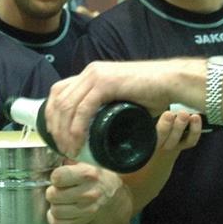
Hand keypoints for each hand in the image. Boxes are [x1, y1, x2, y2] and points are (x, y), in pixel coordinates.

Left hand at [43, 59, 194, 160]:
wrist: (171, 82)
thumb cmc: (152, 94)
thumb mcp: (121, 101)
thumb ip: (107, 110)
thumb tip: (98, 132)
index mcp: (91, 74)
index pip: (58, 92)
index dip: (51, 114)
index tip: (54, 135)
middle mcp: (89, 72)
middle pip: (58, 100)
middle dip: (55, 127)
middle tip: (61, 148)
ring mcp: (96, 76)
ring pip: (67, 106)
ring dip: (65, 132)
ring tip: (70, 151)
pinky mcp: (106, 83)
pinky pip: (83, 109)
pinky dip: (77, 128)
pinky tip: (78, 142)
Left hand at [45, 163, 123, 223]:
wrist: (111, 191)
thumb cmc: (93, 174)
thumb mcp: (85, 161)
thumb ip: (69, 159)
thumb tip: (53, 157)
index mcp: (88, 174)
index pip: (57, 178)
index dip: (55, 176)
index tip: (59, 176)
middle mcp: (89, 193)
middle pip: (53, 196)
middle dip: (52, 191)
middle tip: (58, 188)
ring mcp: (87, 210)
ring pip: (55, 211)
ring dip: (54, 204)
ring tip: (60, 199)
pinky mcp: (83, 221)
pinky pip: (58, 223)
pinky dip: (54, 217)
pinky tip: (60, 209)